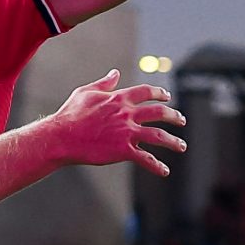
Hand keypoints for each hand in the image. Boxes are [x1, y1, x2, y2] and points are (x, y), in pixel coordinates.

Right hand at [46, 71, 185, 175]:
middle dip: (174, 116)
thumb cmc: (70, 114)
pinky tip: (164, 171)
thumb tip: (115, 73)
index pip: (146, 92)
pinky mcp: (123, 150)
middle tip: (181, 120)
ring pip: (158, 136)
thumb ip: (104, 83)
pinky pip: (145, 159)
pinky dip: (157, 166)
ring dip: (173, 141)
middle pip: (159, 112)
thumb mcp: (86, 92)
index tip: (167, 96)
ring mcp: (127, 132)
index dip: (159, 93)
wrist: (62, 136)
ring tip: (182, 146)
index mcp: (119, 98)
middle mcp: (127, 114)